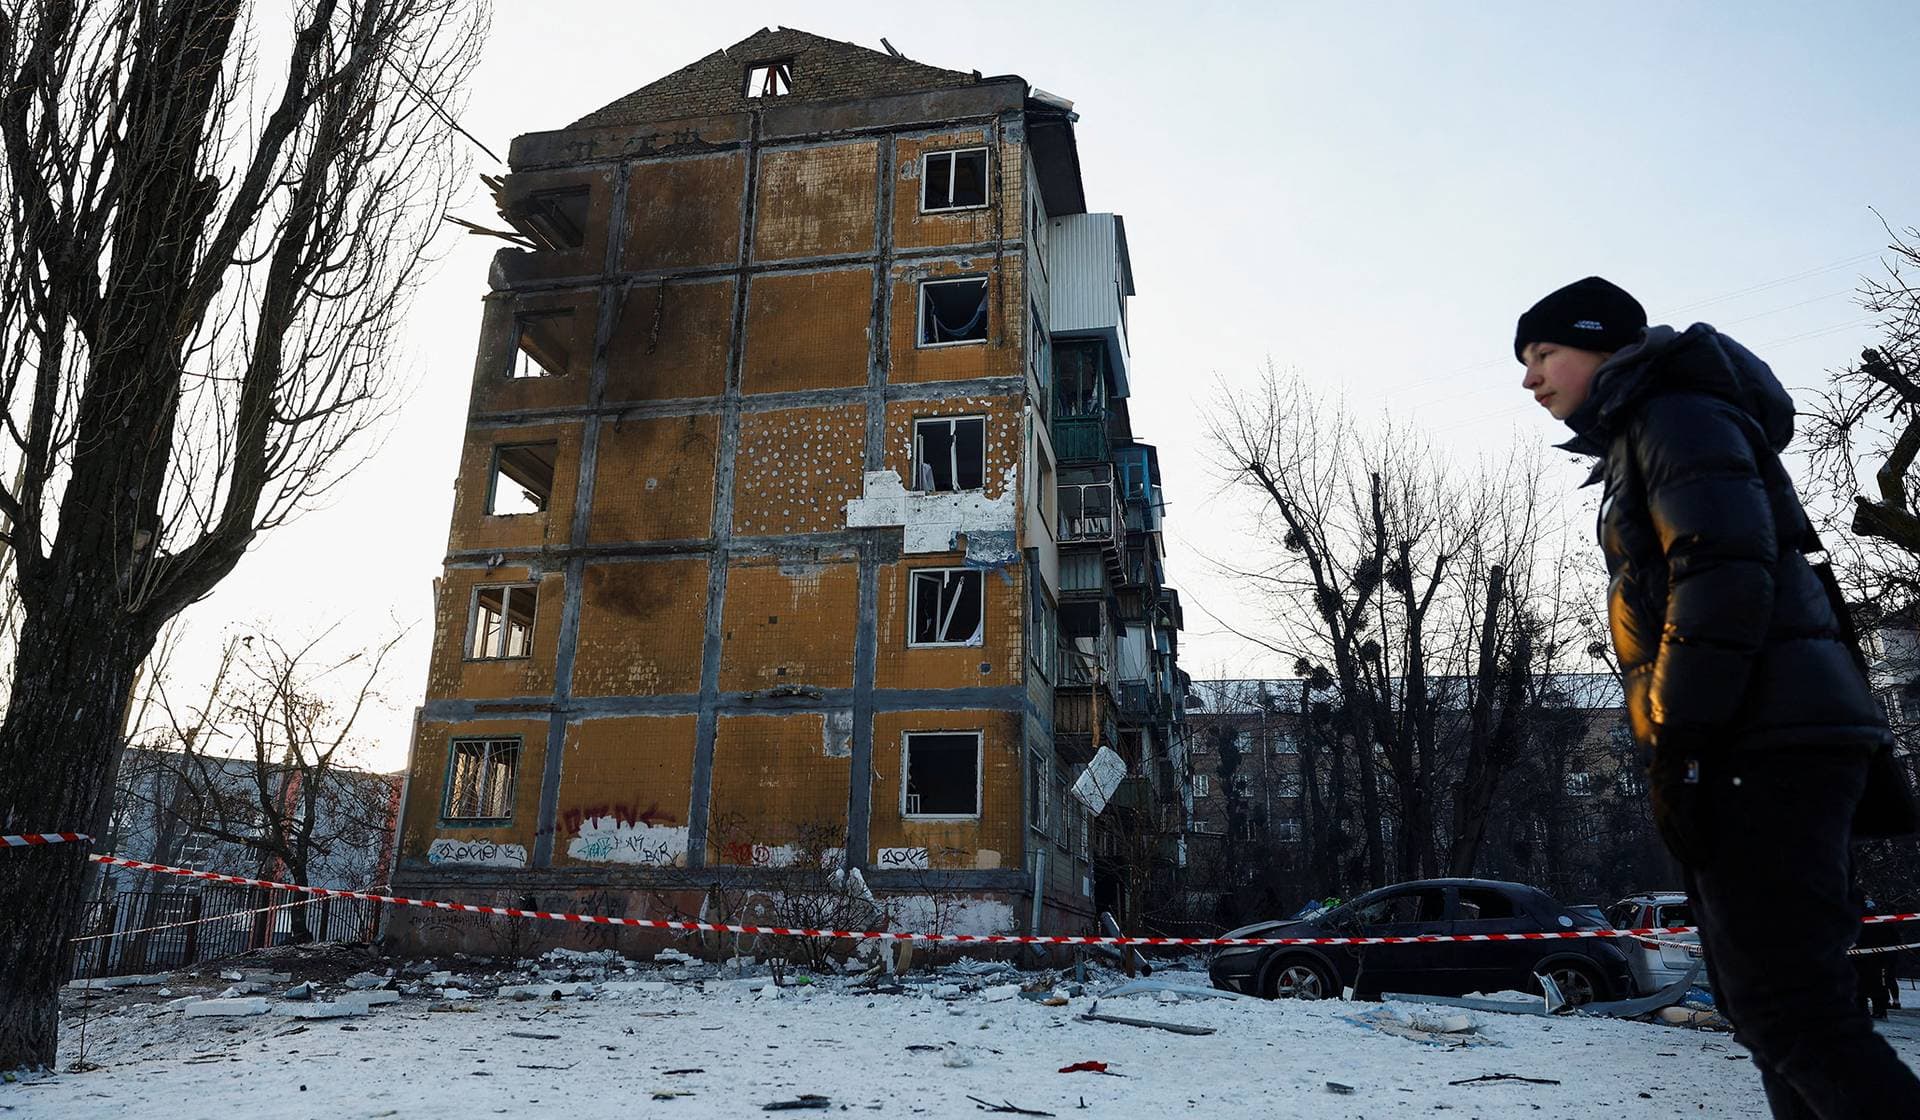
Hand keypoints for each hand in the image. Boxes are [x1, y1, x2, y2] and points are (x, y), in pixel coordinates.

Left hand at [1646, 727, 1719, 865]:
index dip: (1673, 842)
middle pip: (1668, 835)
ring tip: (1703, 864)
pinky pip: (1687, 829)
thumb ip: (1674, 783)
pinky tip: (1705, 854)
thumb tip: (1677, 787)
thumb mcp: (1673, 769)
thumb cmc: (1683, 750)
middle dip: (1681, 851)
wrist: (1683, 737)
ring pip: (1677, 836)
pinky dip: (1695, 843)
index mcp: (1658, 794)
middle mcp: (1659, 800)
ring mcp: (1668, 802)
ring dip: (1690, 852)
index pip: (1663, 826)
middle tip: (1696, 864)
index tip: (1683, 854)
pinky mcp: (1680, 800)